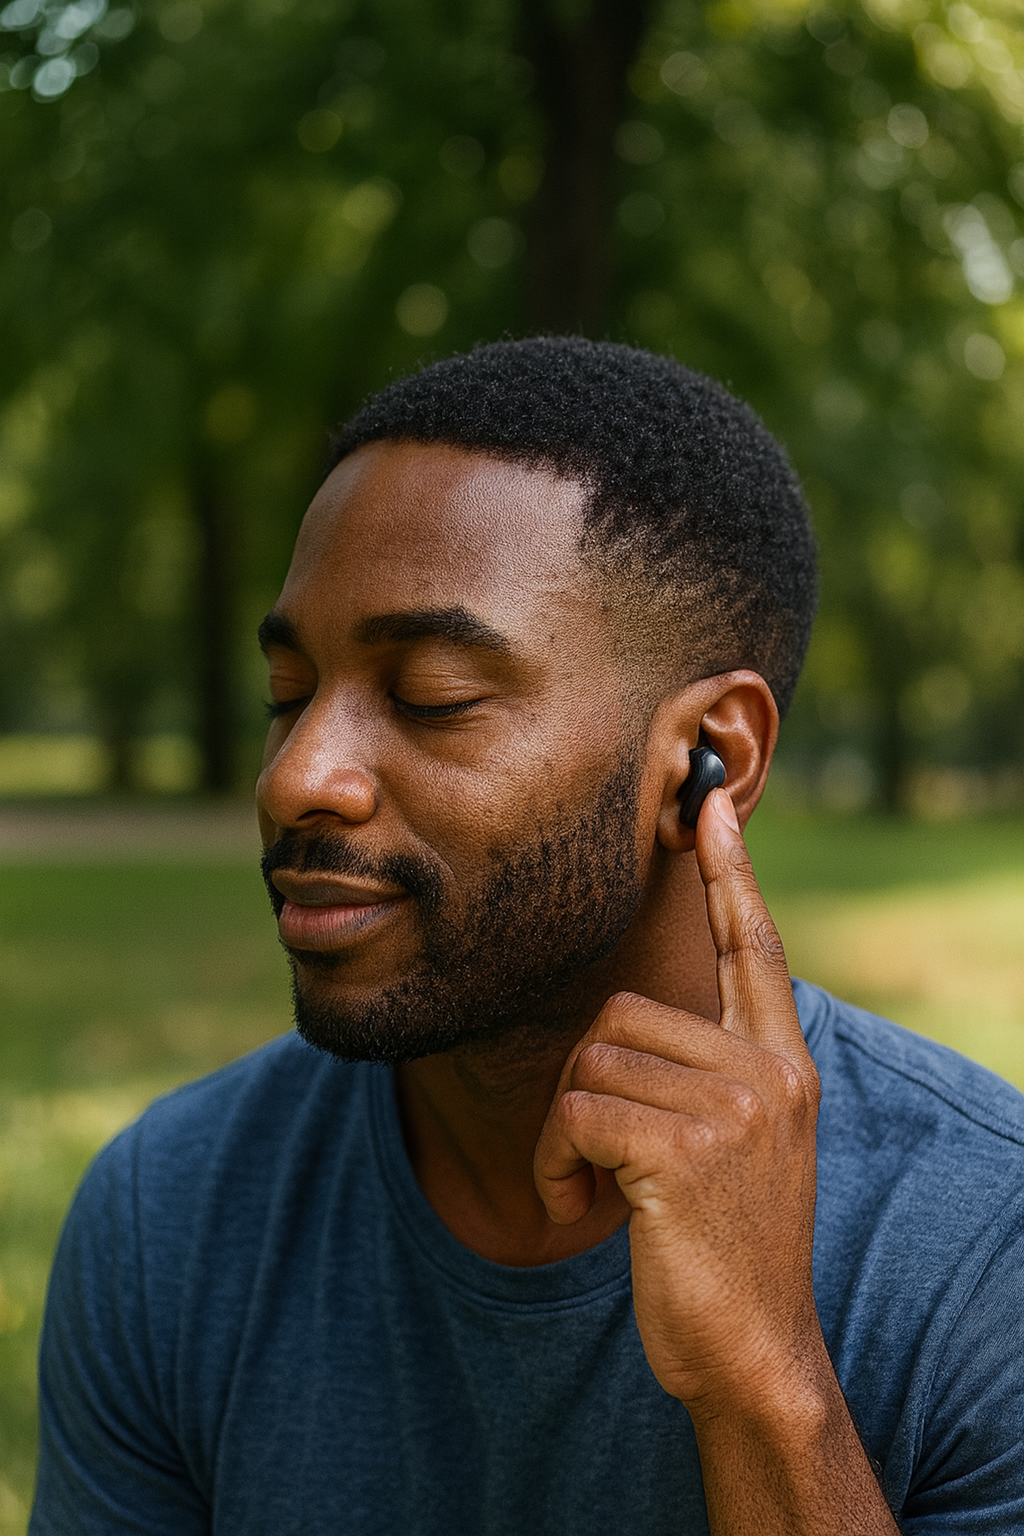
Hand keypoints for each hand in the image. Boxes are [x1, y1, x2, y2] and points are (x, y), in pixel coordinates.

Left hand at [534, 787, 821, 1414]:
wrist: (754, 1355)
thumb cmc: (724, 1249)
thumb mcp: (739, 1147)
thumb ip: (711, 1073)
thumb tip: (635, 1020)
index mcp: (781, 1065)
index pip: (755, 949)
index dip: (730, 877)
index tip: (708, 807)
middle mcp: (766, 1073)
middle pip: (622, 1013)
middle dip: (586, 1084)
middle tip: (599, 1157)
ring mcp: (732, 1106)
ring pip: (590, 1060)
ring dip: (564, 1132)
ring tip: (596, 1188)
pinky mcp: (684, 1146)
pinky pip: (575, 1110)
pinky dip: (554, 1162)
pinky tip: (582, 1207)